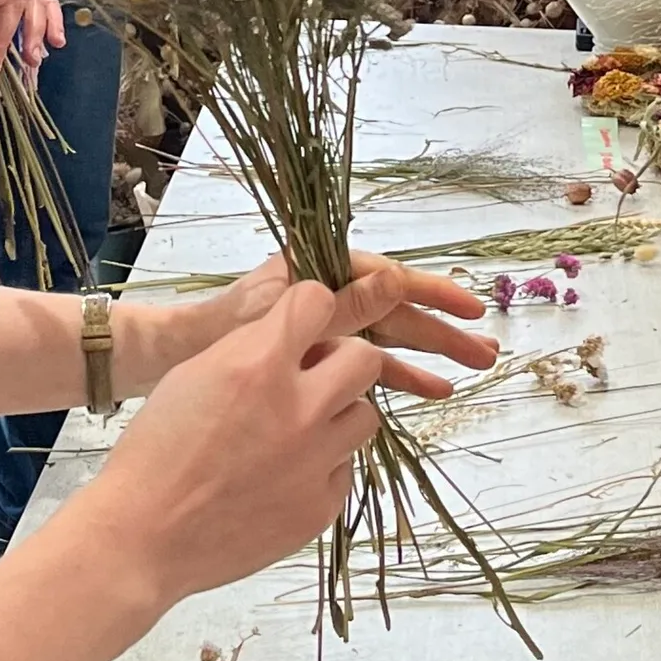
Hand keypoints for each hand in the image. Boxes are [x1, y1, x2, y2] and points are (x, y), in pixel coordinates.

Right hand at [83, 282, 385, 604]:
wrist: (144, 535)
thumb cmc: (156, 452)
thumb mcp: (194, 374)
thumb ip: (251, 348)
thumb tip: (290, 335)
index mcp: (258, 364)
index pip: (318, 302)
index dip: (310, 308)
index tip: (302, 323)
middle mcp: (298, 408)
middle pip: (365, 358)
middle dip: (341, 360)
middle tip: (313, 377)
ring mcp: (315, 461)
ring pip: (365, 416)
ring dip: (338, 414)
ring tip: (299, 430)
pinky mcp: (320, 507)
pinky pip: (345, 469)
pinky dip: (323, 466)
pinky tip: (284, 474)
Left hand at [200, 250, 496, 398]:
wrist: (174, 367)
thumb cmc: (217, 334)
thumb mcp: (282, 319)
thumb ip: (341, 305)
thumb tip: (395, 281)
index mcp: (316, 269)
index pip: (385, 278)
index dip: (431, 292)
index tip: (469, 307)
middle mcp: (326, 292)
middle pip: (393, 309)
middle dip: (440, 329)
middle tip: (485, 352)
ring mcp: (323, 327)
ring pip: (385, 338)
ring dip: (428, 355)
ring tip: (472, 372)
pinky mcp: (316, 358)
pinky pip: (365, 365)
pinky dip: (397, 377)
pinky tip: (432, 391)